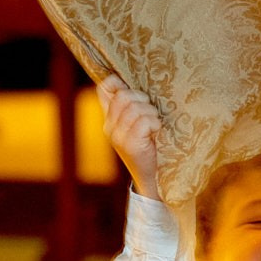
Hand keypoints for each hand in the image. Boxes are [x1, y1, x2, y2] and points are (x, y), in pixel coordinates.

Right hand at [98, 73, 163, 201]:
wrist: (152, 178)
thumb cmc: (148, 147)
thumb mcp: (135, 125)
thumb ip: (130, 106)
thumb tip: (124, 81)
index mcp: (109, 120)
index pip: (103, 89)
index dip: (117, 82)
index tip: (131, 89)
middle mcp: (109, 127)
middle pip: (124, 96)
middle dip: (143, 100)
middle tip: (150, 114)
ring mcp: (118, 136)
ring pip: (136, 108)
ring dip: (152, 114)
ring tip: (154, 126)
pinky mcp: (131, 144)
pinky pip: (145, 121)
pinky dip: (155, 124)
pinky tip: (156, 133)